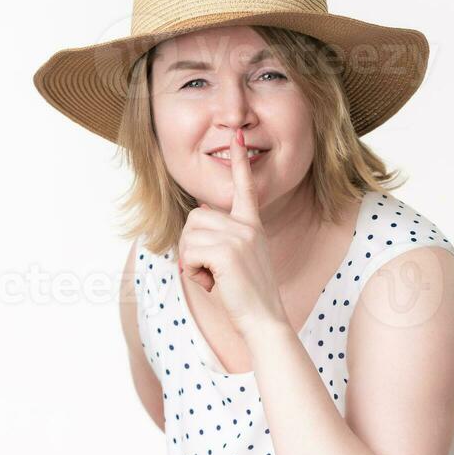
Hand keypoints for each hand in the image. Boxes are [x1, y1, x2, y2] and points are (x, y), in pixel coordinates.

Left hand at [177, 127, 287, 338]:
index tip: (236, 134)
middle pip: (196, 217)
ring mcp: (239, 238)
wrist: (264, 320)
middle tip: (210, 270)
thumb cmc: (249, 296)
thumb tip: (201, 210)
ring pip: (190, 235)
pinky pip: (190, 253)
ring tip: (214, 277)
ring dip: (192, 261)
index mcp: (252, 225)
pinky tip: (212, 283)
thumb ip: (224, 234)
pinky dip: (193, 272)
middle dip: (192, 246)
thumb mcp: (240, 258)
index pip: (244, 187)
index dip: (239, 161)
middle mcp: (248, 226)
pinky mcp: (227, 252)